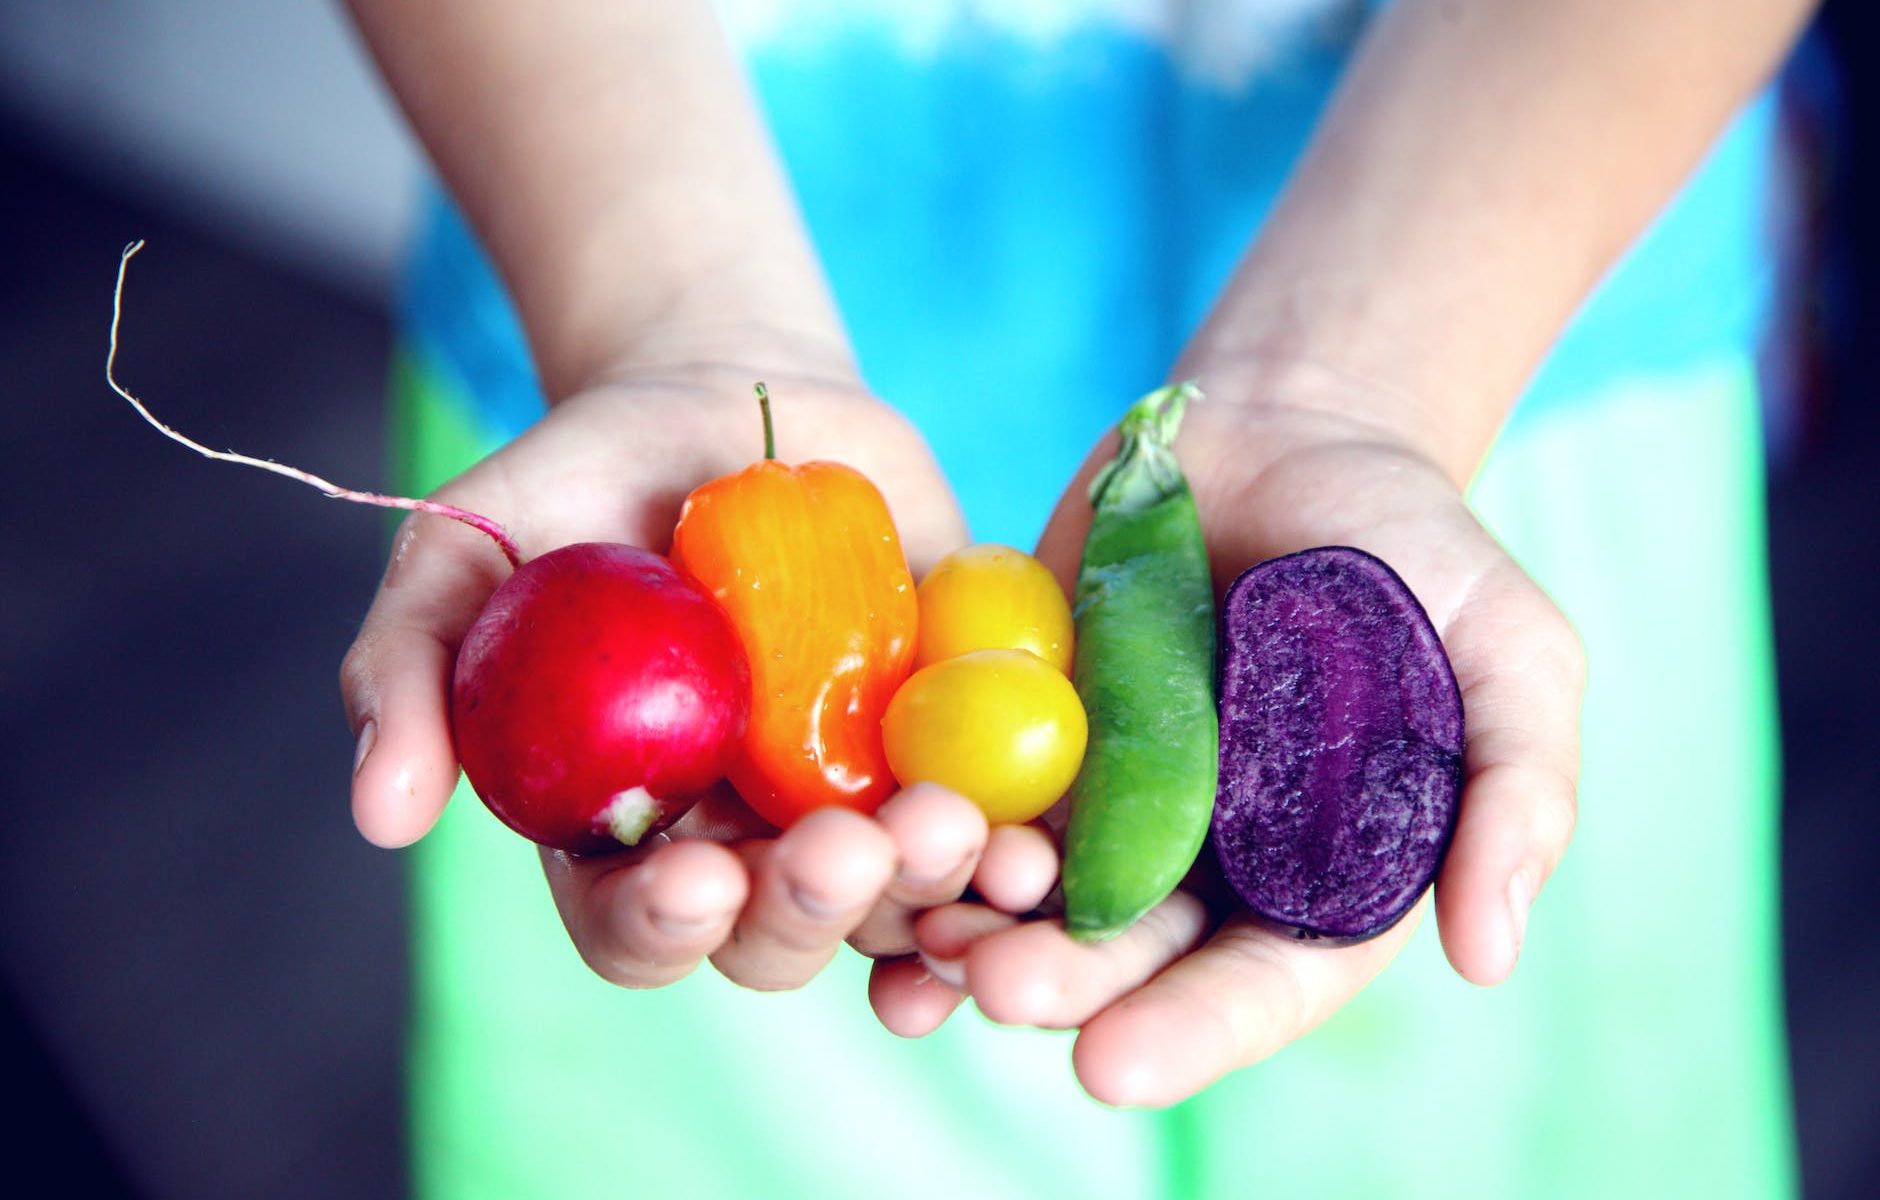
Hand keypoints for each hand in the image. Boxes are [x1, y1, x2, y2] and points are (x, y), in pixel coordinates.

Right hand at [339, 365, 988, 990]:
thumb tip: (382, 816)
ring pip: (897, 902)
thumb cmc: (585, 476)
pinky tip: (1037, 854)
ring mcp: (854, 798)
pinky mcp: (948, 746)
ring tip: (954, 828)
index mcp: (624, 825)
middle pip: (778, 936)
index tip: (699, 874)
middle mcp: (744, 838)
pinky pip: (993, 831)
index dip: (662, 926)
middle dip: (813, 909)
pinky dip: (1015, 859)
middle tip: (848, 847)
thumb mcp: (471, 545)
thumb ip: (413, 665)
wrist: (736, 397)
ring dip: (931, 891)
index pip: (634, 924)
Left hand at [873, 387, 1584, 1104]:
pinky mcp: (1025, 723)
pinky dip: (922, 831)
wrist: (1290, 431)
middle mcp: (1201, 857)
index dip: (1191, 1031)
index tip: (1112, 1067)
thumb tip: (1489, 954)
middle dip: (1061, 982)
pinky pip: (967, 793)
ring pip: (1031, 892)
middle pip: (1125, 952)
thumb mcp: (1507, 649)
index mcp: (1315, 874)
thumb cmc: (1415, 548)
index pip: (1258, 981)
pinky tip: (871, 851)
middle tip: (996, 988)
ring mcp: (1103, 791)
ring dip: (973, 925)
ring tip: (923, 936)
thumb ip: (1516, 789)